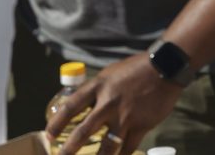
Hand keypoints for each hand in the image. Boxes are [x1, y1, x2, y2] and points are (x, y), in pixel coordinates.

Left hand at [45, 53, 182, 154]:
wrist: (165, 67)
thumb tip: (82, 108)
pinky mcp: (141, 125)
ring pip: (106, 147)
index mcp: (99, 86)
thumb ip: (97, 91)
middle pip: (84, 132)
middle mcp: (109, 103)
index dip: (57, 123)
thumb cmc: (136, 69)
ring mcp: (125, 116)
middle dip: (69, 149)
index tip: (49, 135)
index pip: (71, 107)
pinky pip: (127, 149)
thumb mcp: (111, 74)